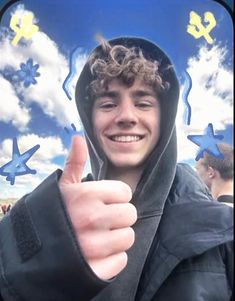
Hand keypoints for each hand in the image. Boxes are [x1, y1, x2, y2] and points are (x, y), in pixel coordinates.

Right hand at [59, 136, 136, 279]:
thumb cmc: (52, 214)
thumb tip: (79, 138)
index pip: (125, 192)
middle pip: (131, 214)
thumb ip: (75, 162)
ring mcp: (95, 246)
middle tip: (101, 221)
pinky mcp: (97, 269)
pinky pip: (121, 260)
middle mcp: (92, 219)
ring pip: (129, 238)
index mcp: (87, 195)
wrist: (31, 251)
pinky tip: (96, 254)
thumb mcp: (62, 187)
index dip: (115, 197)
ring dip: (116, 238)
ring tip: (98, 237)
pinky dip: (111, 259)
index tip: (103, 202)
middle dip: (118, 217)